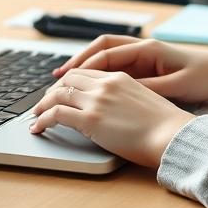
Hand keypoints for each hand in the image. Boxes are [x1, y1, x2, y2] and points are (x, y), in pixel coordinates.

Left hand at [29, 69, 194, 167]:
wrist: (172, 135)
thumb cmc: (166, 126)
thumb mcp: (147, 101)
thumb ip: (127, 99)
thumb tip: (118, 111)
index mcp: (120, 77)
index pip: (86, 73)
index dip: (69, 82)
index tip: (61, 91)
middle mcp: (105, 84)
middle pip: (68, 80)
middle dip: (52, 91)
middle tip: (44, 103)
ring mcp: (96, 101)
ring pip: (57, 94)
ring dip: (43, 105)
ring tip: (36, 115)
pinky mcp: (90, 120)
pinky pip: (56, 114)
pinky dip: (43, 119)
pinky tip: (39, 127)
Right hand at [54, 35, 207, 102]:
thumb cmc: (205, 77)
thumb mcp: (176, 86)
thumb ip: (148, 88)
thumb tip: (119, 92)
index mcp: (148, 49)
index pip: (107, 53)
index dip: (83, 65)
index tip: (66, 78)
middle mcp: (144, 49)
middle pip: (101, 50)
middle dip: (78, 62)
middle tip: (57, 77)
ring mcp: (146, 57)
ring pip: (108, 58)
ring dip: (87, 68)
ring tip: (67, 82)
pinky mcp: (149, 67)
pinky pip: (118, 68)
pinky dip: (101, 76)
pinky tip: (92, 89)